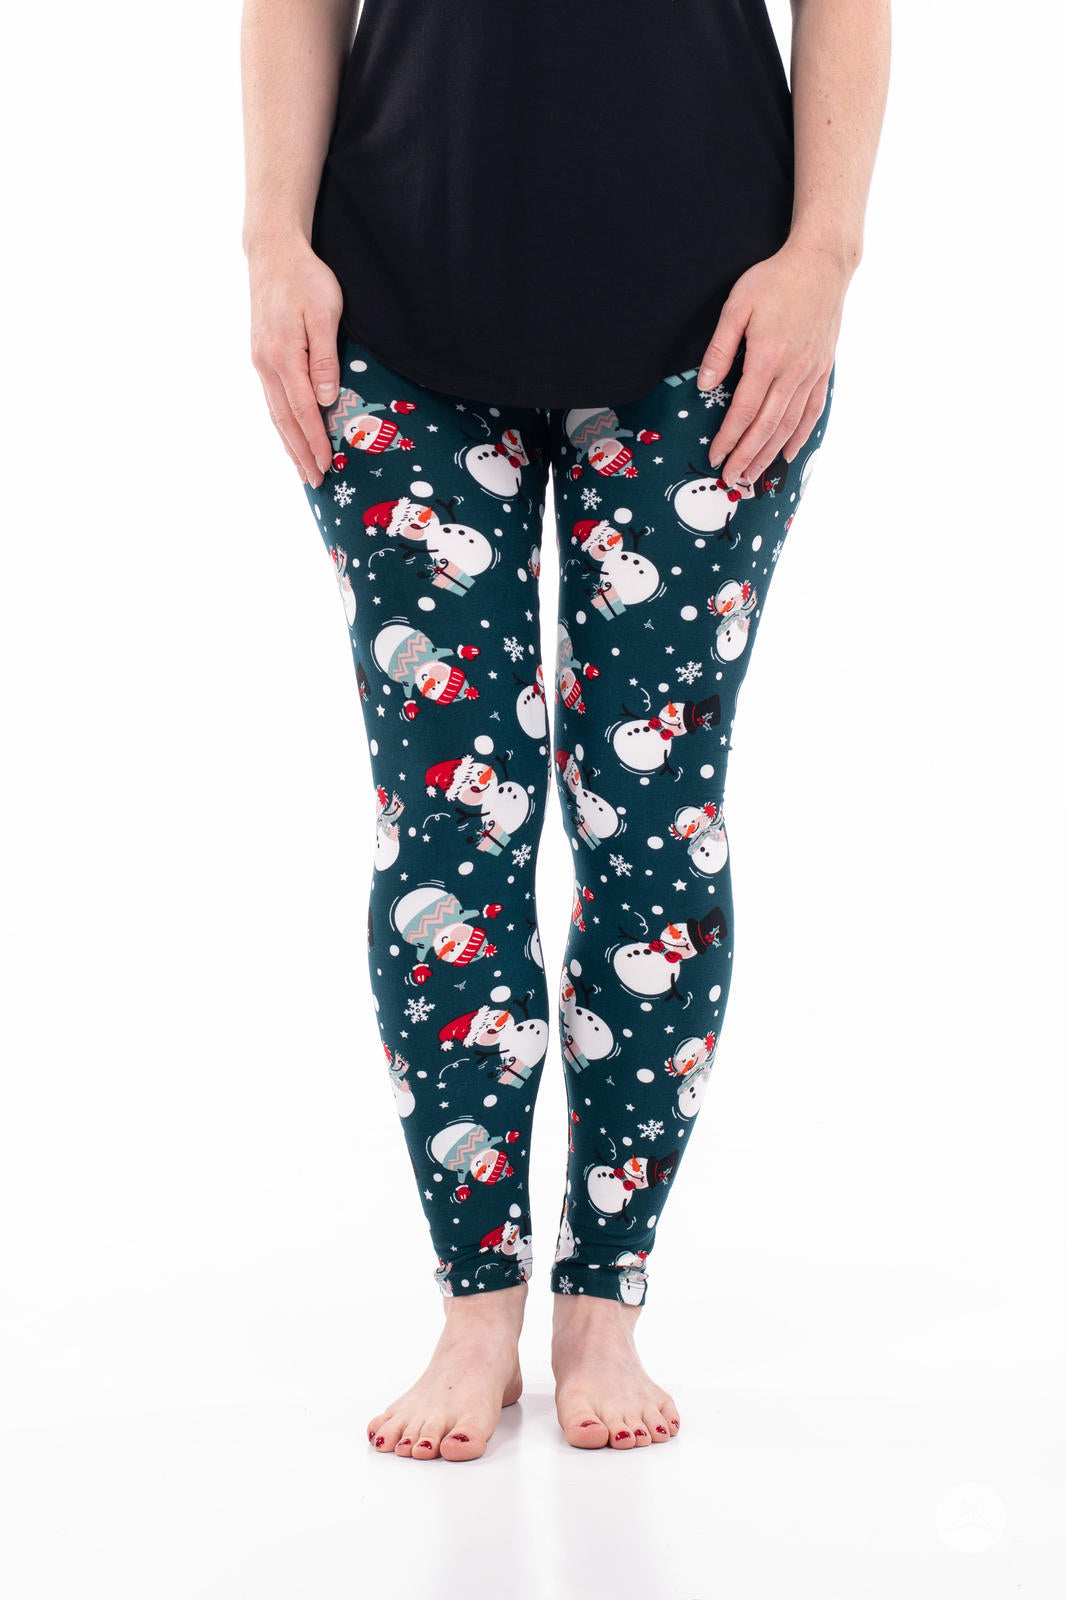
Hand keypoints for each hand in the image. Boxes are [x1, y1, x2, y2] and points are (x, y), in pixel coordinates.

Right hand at [248, 236, 343, 486]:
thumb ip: (326, 357)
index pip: (304, 410)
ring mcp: (261, 361)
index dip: (315, 440)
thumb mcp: (325, 313)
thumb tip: (326, 398)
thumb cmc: (306, 279)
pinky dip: (282, 424)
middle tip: (316, 481)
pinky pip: (272, 400)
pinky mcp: (262, 357)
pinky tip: (289, 435)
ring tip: (302, 468)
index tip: (327, 464)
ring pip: (275, 413)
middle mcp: (267, 364)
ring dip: (289, 444)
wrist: (272, 253)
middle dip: (300, 453)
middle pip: (285, 420)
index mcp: (284, 356)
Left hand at [698, 239, 848, 482]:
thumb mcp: (737, 305)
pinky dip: (800, 436)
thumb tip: (704, 385)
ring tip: (754, 476)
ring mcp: (811, 373)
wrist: (822, 263)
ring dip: (770, 455)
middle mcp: (792, 372)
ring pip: (790, 425)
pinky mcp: (823, 369)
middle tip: (731, 481)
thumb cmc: (775, 279)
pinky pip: (812, 411)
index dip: (728, 438)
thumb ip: (720, 348)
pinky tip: (788, 454)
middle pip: (767, 427)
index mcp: (767, 358)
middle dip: (746, 457)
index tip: (714, 458)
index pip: (743, 411)